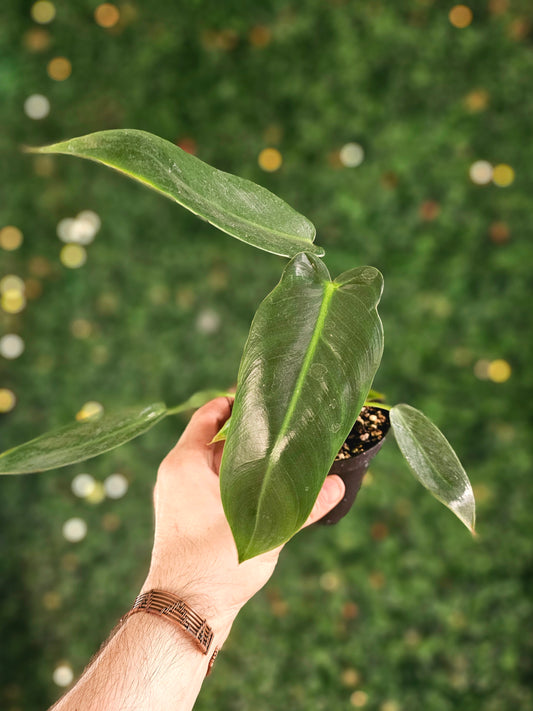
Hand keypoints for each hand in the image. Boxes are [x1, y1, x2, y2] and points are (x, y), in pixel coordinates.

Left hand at [142, 396, 344, 640]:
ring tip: (279, 461)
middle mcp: (177, 476)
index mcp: (185, 463)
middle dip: (249, 438)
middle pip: (216, 443)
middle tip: (283, 432)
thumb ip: (303, 505)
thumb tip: (337, 485)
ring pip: (216, 470)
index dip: (232, 404)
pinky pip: (212, 490)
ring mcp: (179, 499)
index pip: (208, 417)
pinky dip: (235, 487)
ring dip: (244, 465)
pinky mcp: (186, 520)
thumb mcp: (265, 528)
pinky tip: (263, 494)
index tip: (260, 400)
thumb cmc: (214, 563)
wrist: (184, 613)